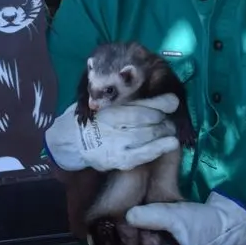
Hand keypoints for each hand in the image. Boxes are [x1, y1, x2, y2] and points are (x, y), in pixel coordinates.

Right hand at [43, 95, 182, 171]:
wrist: (71, 141)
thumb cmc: (93, 118)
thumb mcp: (103, 101)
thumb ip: (125, 97)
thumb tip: (148, 84)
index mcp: (109, 108)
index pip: (139, 106)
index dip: (160, 104)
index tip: (173, 102)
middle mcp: (113, 125)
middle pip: (147, 120)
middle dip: (163, 119)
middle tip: (169, 119)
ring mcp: (117, 144)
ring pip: (148, 135)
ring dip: (165, 132)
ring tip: (170, 130)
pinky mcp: (119, 160)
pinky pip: (144, 154)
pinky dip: (160, 148)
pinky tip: (172, 144)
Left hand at [125, 191, 245, 244]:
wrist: (228, 221)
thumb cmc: (203, 225)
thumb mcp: (176, 218)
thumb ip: (152, 217)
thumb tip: (127, 216)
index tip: (113, 231)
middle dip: (125, 239)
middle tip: (118, 219)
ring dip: (132, 233)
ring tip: (126, 216)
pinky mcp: (167, 244)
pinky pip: (147, 240)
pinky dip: (142, 230)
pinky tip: (137, 216)